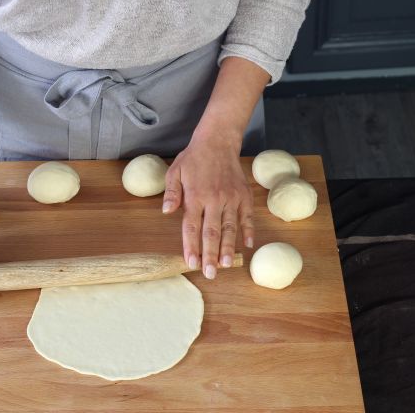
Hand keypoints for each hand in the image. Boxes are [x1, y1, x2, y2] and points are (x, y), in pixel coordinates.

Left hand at [162, 127, 253, 278]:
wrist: (218, 141)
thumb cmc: (193, 158)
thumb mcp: (175, 171)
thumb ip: (171, 193)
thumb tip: (166, 211)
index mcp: (195, 196)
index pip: (191, 226)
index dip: (191, 246)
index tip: (191, 263)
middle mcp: (215, 199)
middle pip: (212, 232)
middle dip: (211, 254)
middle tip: (210, 273)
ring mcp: (232, 198)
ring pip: (230, 228)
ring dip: (229, 248)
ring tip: (227, 265)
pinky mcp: (244, 196)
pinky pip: (247, 217)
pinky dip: (248, 231)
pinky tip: (247, 246)